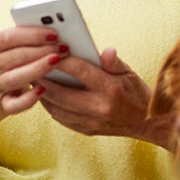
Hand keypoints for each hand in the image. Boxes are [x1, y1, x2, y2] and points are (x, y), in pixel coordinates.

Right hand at [0, 26, 67, 115]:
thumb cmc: (11, 59)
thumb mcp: (13, 44)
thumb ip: (29, 37)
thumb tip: (55, 33)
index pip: (9, 37)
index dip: (33, 35)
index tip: (54, 34)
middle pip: (16, 57)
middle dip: (42, 51)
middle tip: (62, 47)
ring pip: (15, 78)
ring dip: (38, 69)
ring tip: (56, 61)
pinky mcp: (3, 103)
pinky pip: (14, 104)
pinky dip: (28, 98)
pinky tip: (43, 90)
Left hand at [37, 48, 175, 147]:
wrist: (147, 122)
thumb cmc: (135, 91)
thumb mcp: (128, 71)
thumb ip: (113, 61)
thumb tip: (104, 51)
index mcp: (111, 89)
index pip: (79, 71)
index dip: (62, 59)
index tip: (50, 49)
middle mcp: (99, 108)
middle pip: (60, 92)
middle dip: (42, 77)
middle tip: (32, 65)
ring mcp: (91, 122)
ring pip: (55, 107)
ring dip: (42, 92)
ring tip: (35, 78)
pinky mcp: (86, 131)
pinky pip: (60, 117)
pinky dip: (50, 104)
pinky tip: (46, 93)